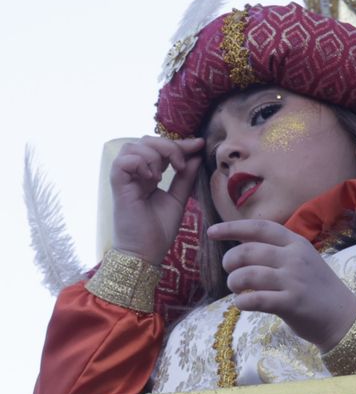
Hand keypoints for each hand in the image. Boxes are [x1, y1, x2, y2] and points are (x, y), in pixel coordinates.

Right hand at [109, 136, 203, 263]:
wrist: (146, 252)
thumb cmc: (159, 230)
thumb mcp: (179, 199)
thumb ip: (186, 177)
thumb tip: (196, 155)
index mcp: (148, 175)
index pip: (160, 148)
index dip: (179, 143)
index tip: (199, 143)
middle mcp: (135, 174)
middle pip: (145, 141)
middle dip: (168, 146)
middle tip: (180, 165)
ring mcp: (125, 179)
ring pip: (132, 147)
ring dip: (154, 154)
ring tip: (164, 174)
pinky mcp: (117, 187)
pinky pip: (122, 162)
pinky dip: (139, 162)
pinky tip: (151, 178)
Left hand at [208, 219, 355, 350]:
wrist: (343, 316)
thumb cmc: (316, 288)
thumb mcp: (302, 260)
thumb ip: (276, 250)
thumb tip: (239, 242)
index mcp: (297, 243)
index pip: (260, 227)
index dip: (232, 227)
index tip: (211, 232)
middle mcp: (295, 258)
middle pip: (247, 251)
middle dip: (230, 262)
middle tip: (230, 272)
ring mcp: (294, 280)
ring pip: (247, 275)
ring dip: (234, 283)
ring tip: (238, 291)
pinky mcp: (291, 303)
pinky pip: (255, 300)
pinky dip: (241, 303)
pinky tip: (243, 304)